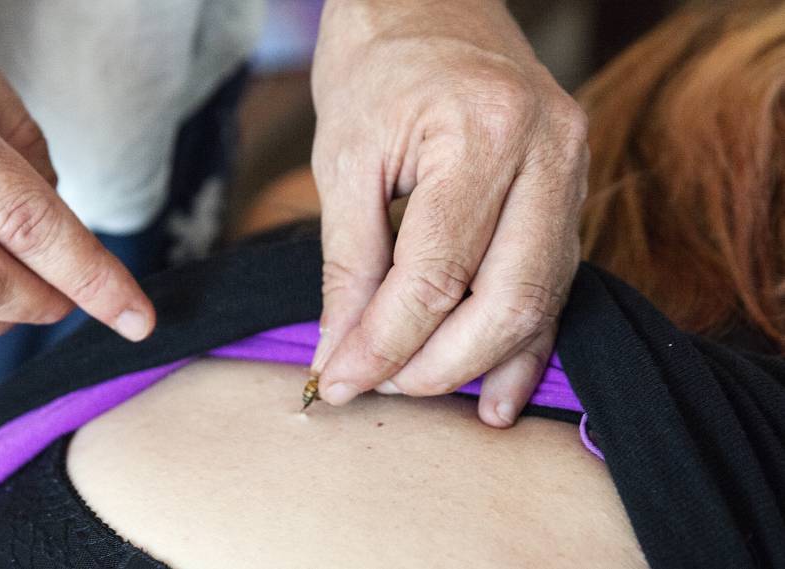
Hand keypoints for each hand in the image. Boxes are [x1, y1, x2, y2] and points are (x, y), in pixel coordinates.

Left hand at [310, 0, 587, 425]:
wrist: (429, 8)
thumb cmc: (378, 70)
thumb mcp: (343, 160)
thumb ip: (348, 264)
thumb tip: (343, 351)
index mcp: (483, 132)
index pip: (435, 274)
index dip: (383, 342)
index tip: (338, 380)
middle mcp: (547, 153)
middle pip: (506, 299)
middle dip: (438, 364)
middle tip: (381, 388)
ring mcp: (572, 173)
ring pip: (539, 301)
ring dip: (480, 362)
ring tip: (431, 399)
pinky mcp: (573, 194)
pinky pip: (555, 286)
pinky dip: (524, 343)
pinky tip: (497, 392)